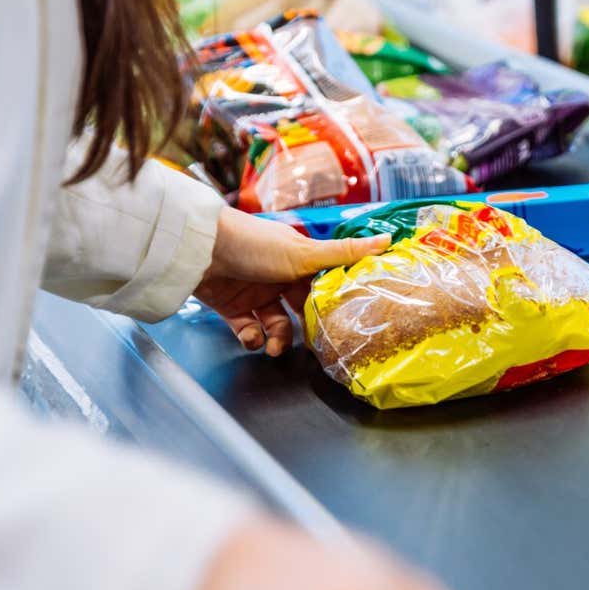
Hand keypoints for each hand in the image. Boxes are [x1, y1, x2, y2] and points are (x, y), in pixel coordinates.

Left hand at [195, 208, 389, 355]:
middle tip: (310, 348)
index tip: (343, 325)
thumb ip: (344, 253)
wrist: (199, 250)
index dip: (331, 305)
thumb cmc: (253, 244)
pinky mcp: (231, 310)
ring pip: (275, 326)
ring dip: (278, 341)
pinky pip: (249, 332)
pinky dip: (252, 339)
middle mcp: (278, 277)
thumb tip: (388, 241)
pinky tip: (253, 338)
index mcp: (298, 260)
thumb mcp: (303, 253)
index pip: (322, 286)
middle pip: (299, 311)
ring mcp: (253, 294)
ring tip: (274, 348)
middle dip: (304, 332)